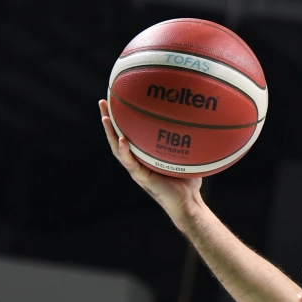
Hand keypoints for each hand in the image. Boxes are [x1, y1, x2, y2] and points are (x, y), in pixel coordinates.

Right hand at [99, 100, 204, 225]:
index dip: (121, 118)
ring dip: (110, 133)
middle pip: (117, 136)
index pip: (128, 132)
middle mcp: (136, 160)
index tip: (117, 98)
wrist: (188, 203)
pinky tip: (122, 140)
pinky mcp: (140, 178)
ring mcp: (136, 169)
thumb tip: (197, 117)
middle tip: (103, 101)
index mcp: (143, 155)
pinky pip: (130, 163)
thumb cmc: (188, 180)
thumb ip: (186, 139)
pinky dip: (125, 151)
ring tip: (106, 117)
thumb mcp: (186, 153)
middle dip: (109, 119)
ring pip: (117, 148)